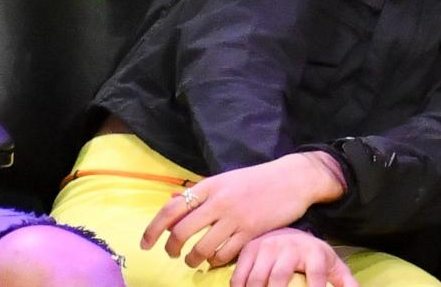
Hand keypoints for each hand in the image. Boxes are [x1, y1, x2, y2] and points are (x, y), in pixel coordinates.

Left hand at [143, 152, 345, 267]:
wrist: (294, 179)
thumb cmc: (258, 180)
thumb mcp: (227, 180)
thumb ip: (201, 193)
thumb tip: (171, 202)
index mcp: (210, 185)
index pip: (172, 209)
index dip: (153, 229)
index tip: (145, 244)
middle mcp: (220, 201)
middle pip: (182, 232)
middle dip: (172, 249)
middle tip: (173, 254)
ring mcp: (236, 217)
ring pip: (202, 248)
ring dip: (193, 259)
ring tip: (194, 260)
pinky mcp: (252, 231)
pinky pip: (225, 254)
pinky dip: (215, 261)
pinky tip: (215, 260)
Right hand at [229, 229, 356, 286]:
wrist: (290, 230)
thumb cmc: (312, 255)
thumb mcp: (331, 263)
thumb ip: (344, 281)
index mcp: (314, 252)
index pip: (316, 273)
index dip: (315, 286)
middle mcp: (290, 247)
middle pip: (280, 277)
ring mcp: (268, 247)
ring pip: (257, 278)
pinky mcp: (250, 249)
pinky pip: (240, 275)